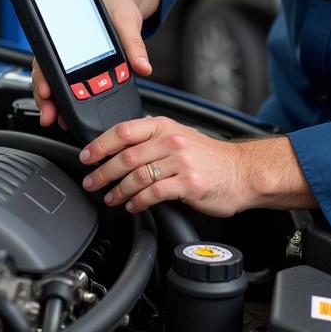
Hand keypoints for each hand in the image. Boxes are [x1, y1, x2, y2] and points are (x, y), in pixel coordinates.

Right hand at [31, 0, 159, 128]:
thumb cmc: (115, 2)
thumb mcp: (126, 20)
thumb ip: (134, 45)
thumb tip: (142, 66)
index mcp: (68, 33)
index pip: (48, 57)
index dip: (44, 77)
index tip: (47, 91)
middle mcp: (66, 47)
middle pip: (47, 75)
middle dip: (46, 98)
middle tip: (50, 115)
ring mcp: (74, 58)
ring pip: (56, 83)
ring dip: (55, 103)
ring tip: (60, 120)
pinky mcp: (85, 66)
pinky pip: (72, 84)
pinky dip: (69, 100)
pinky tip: (71, 113)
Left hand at [78, 116, 316, 215]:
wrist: (243, 172)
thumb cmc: (211, 157)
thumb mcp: (180, 135)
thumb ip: (153, 135)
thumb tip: (124, 139)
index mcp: (164, 125)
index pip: (123, 130)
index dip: (100, 144)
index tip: (87, 156)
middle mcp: (171, 140)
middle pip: (126, 156)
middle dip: (102, 171)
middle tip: (91, 182)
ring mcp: (180, 161)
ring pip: (137, 176)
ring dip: (118, 190)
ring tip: (110, 198)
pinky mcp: (188, 183)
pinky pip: (154, 193)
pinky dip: (139, 202)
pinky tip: (133, 206)